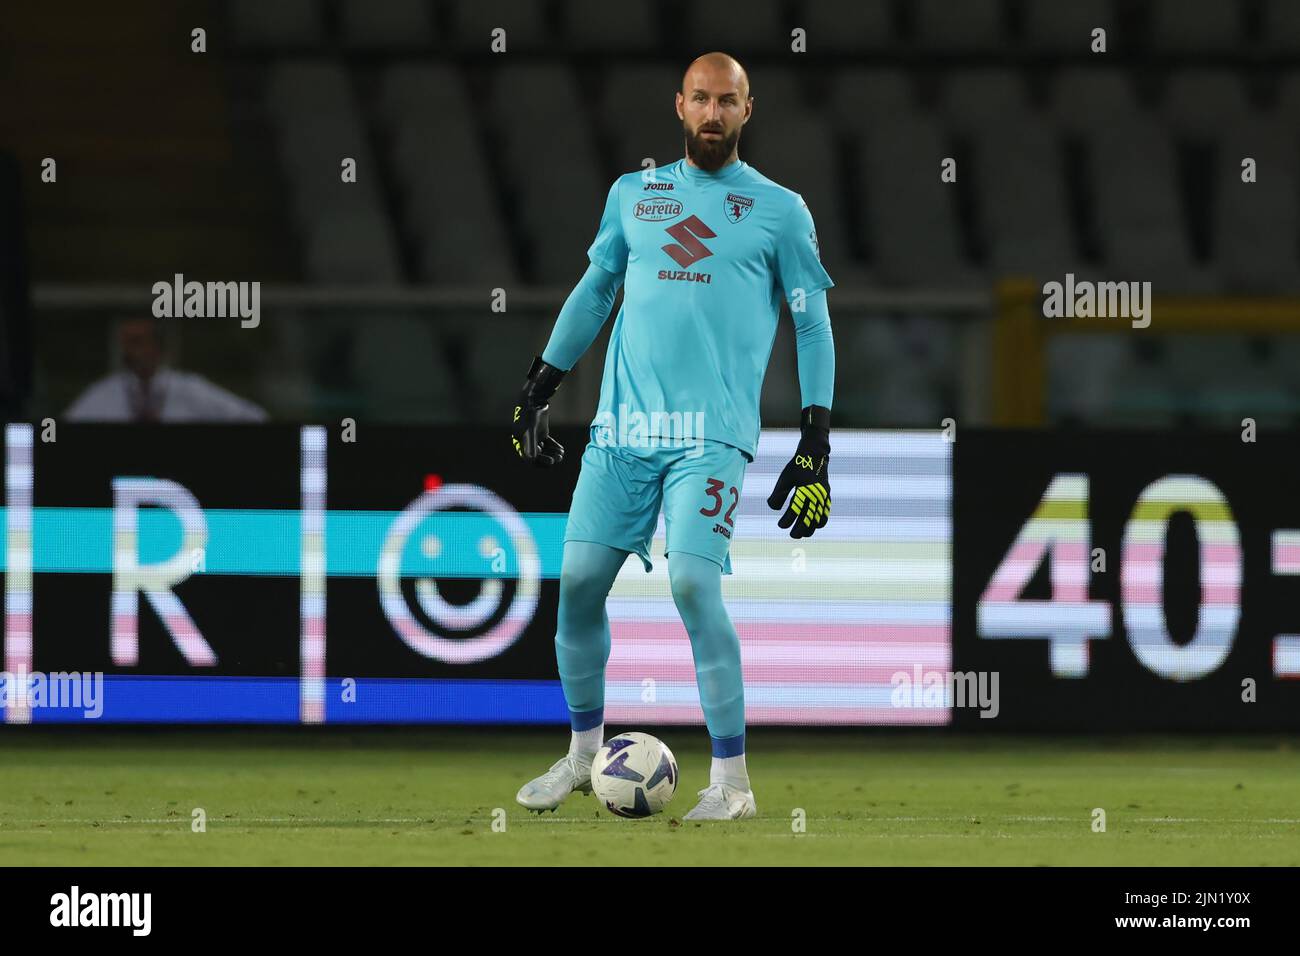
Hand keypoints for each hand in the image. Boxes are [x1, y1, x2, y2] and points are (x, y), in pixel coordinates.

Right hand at [512, 356, 565, 466]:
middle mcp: (526, 440)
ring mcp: (534, 436)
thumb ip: (531, 445)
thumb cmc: (530, 414)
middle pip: (538, 455)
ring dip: (552, 453)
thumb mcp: (531, 430)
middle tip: (558, 459)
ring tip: (561, 454)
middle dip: (548, 457)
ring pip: (544, 449)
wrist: (533, 399)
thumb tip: (531, 460)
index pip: (529, 457)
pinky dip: (554, 446)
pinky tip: (562, 449)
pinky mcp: (541, 431)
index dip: (540, 461)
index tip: (551, 462)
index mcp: (520, 441)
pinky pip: (548, 443)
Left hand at [766, 405, 830, 537]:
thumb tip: (774, 509)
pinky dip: (820, 522)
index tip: (780, 525)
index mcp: (804, 489)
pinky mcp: (827, 496)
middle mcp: (815, 494)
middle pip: (809, 519)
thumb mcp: (784, 478)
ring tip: (802, 534)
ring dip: (810, 529)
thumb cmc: (796, 467)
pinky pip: (825, 513)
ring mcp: (823, 496)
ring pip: (819, 519)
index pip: (794, 511)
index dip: (787, 521)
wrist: (814, 455)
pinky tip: (813, 526)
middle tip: (792, 535)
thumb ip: (778, 494)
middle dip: (799, 530)